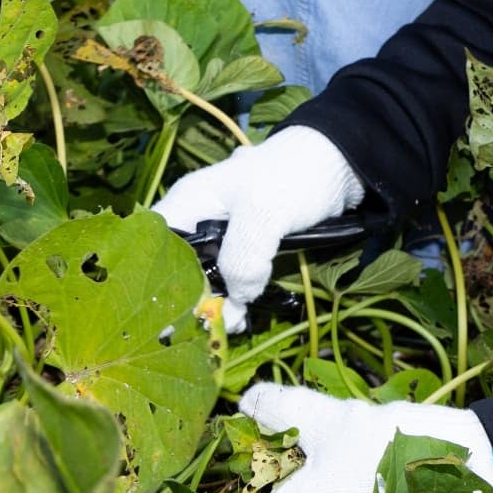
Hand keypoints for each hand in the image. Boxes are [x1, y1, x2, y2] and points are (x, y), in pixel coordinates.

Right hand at [150, 126, 362, 330]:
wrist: (340, 164)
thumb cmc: (296, 176)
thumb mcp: (264, 212)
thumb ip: (243, 256)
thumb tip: (235, 299)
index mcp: (189, 202)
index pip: (152, 245)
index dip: (154, 278)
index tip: (171, 312)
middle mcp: (198, 219)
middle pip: (176, 267)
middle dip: (189, 300)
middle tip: (208, 328)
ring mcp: (223, 235)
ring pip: (204, 277)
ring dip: (214, 304)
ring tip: (230, 327)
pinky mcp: (247, 247)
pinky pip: (230, 278)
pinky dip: (234, 299)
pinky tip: (242, 317)